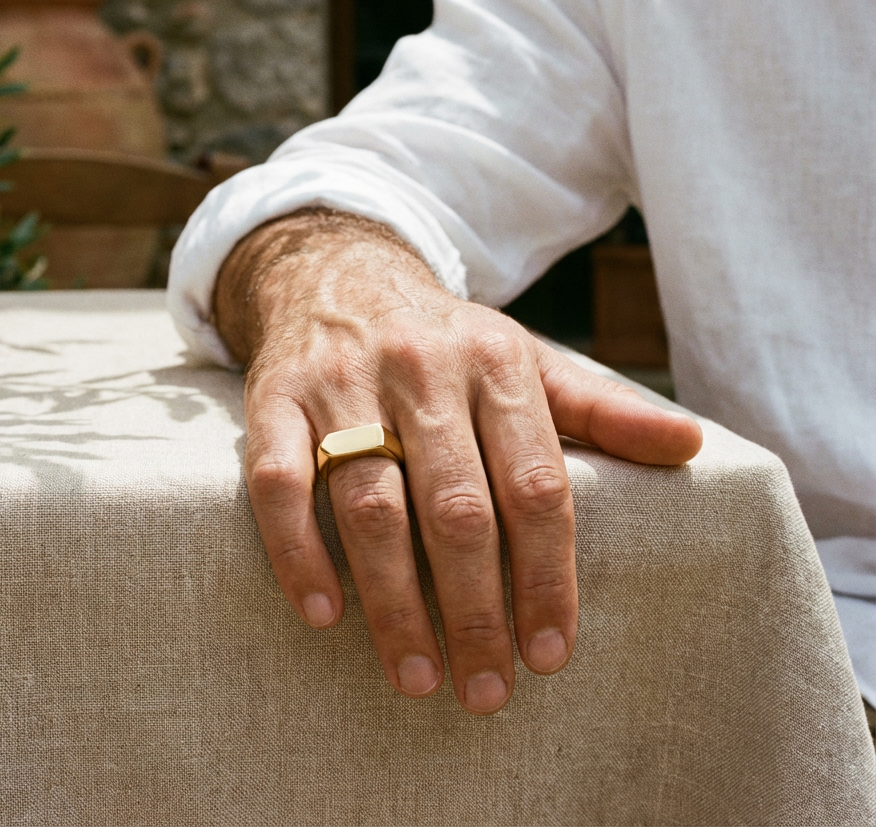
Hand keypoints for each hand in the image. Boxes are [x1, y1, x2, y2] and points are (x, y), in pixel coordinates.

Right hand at [214, 209, 702, 714]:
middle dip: (475, 608)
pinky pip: (279, 481)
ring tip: (416, 676)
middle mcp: (421, 369)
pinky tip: (324, 614)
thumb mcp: (526, 360)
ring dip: (394, 601)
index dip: (547, 576)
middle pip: (456, 506)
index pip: (535, 484)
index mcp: (496, 364)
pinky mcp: (275, 396)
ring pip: (371, 502)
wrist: (339, 276)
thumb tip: (689, 447)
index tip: (549, 654)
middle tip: (486, 688)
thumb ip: (601, 409)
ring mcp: (342, 382)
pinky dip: (299, 551)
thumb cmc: (446, 341)